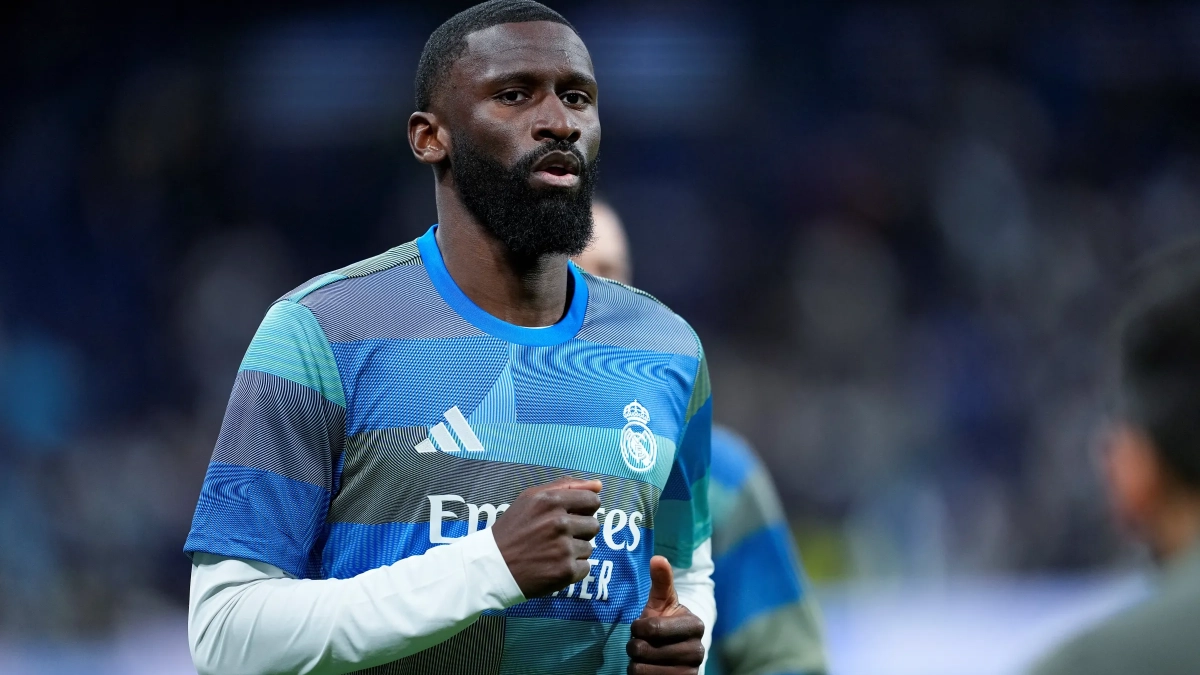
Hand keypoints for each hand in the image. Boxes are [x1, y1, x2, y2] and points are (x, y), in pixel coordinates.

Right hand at [491, 476, 601, 597]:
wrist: (492, 566)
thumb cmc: (513, 529)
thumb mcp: (531, 498)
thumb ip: (566, 486)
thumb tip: (599, 485)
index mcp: (550, 500)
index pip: (592, 500)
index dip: (584, 510)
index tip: (571, 517)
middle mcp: (558, 522)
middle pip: (594, 525)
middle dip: (579, 531)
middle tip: (556, 537)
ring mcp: (563, 548)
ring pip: (589, 547)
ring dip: (574, 551)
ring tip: (551, 552)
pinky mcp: (566, 571)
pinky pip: (585, 568)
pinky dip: (572, 569)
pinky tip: (552, 566)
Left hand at [626, 555, 705, 673]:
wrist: (671, 653)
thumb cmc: (664, 623)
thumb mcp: (662, 602)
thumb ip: (661, 581)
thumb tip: (658, 558)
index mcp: (696, 625)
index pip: (654, 628)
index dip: (638, 627)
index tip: (637, 626)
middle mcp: (698, 650)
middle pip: (645, 650)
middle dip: (634, 645)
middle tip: (639, 642)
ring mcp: (691, 670)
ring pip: (643, 670)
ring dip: (635, 662)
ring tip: (643, 656)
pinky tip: (647, 669)